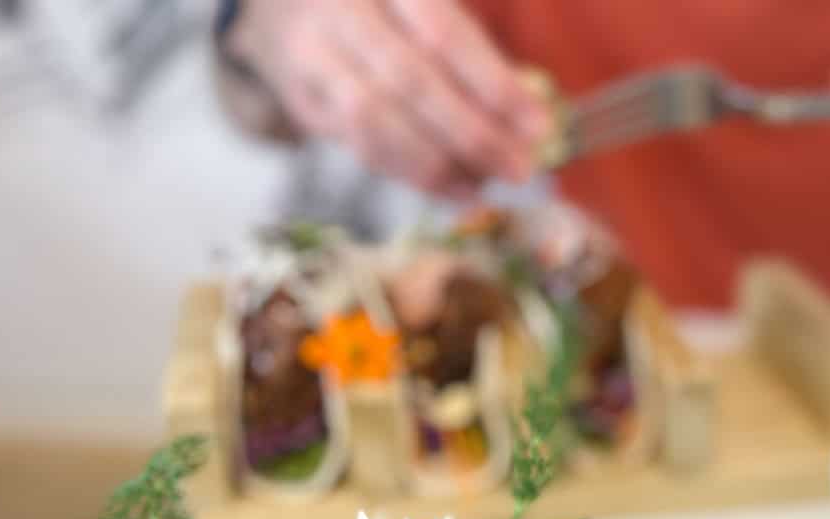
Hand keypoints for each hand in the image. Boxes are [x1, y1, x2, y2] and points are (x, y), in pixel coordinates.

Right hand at [227, 0, 549, 196]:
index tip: (539, 126)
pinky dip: (410, 174)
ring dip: (438, 164)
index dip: (494, 84)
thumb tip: (527, 118)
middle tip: (519, 168)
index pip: (443, 32)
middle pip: (412, 81)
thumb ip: (470, 53)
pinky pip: (359, 145)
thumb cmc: (385, 11)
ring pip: (376, 119)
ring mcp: (314, 54)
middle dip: (472, 134)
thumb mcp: (423, 7)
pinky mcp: (302, 98)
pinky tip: (452, 190)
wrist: (290, 8)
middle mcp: (343, 9)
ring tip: (485, 187)